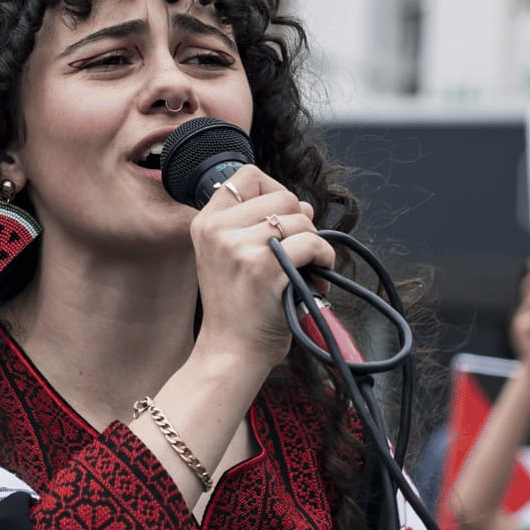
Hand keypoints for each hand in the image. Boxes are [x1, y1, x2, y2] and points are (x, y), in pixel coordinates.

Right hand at [187, 165, 337, 371]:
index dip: (273, 192)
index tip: (278, 221)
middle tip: (294, 255)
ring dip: (313, 244)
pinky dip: (324, 259)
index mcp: (205, 224)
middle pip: (283, 196)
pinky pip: (312, 243)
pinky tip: (316, 278)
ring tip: (302, 272)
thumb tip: (303, 205)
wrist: (230, 353)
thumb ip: (255, 225)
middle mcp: (218, 231)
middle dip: (299, 223)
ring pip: (301, 219)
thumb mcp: (227, 258)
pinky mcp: (265, 267)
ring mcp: (240, 248)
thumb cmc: (238, 309)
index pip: (247, 176)